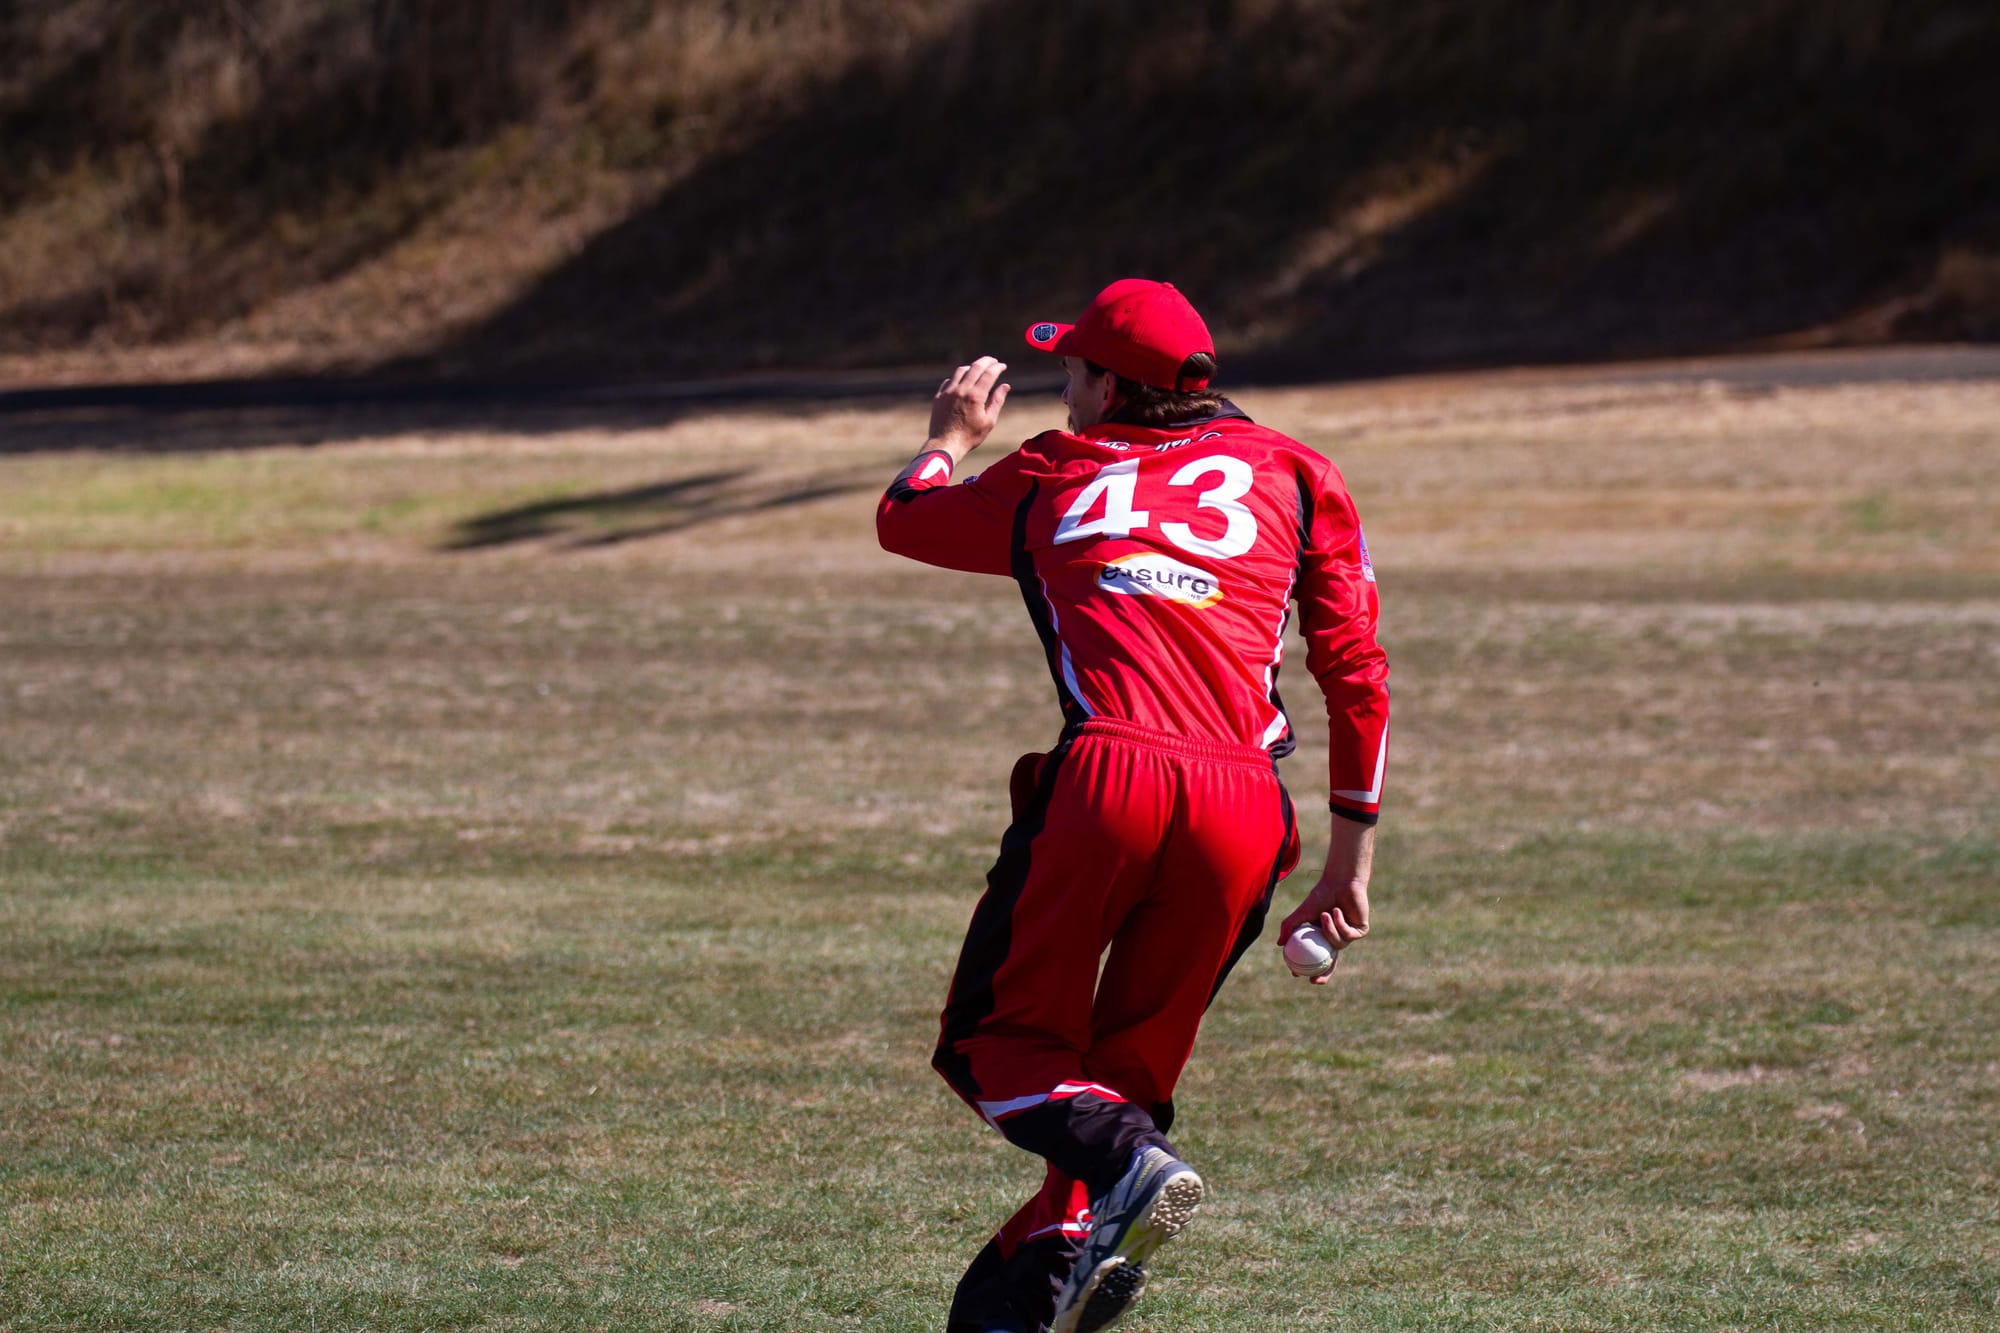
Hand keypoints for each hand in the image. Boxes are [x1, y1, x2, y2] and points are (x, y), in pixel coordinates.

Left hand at [928, 356, 1010, 460]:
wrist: (945, 445)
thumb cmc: (969, 436)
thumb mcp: (989, 421)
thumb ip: (997, 401)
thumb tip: (1005, 385)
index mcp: (975, 396)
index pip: (989, 374)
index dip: (997, 367)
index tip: (1002, 366)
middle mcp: (961, 390)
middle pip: (975, 367)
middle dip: (986, 361)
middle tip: (993, 361)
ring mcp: (948, 392)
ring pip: (960, 371)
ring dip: (971, 367)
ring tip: (978, 368)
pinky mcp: (939, 397)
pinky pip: (949, 381)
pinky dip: (958, 377)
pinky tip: (962, 381)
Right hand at [1277, 866, 1369, 986]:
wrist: (1340, 882)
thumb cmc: (1321, 895)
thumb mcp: (1301, 913)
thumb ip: (1289, 927)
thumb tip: (1279, 944)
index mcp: (1323, 937)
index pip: (1317, 959)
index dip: (1308, 970)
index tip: (1296, 974)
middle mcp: (1337, 938)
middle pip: (1331, 963)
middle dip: (1324, 974)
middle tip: (1315, 978)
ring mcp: (1350, 935)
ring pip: (1338, 944)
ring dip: (1329, 930)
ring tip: (1325, 914)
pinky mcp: (1361, 930)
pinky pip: (1348, 936)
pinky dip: (1339, 923)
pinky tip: (1337, 911)